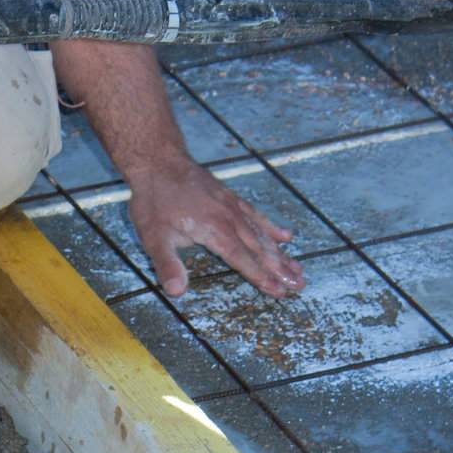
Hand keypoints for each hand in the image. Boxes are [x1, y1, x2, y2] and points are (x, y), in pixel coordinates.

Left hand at [128, 162, 306, 299]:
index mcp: (214, 230)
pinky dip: (271, 227)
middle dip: (280, 268)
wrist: (159, 161)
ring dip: (280, 253)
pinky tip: (285, 236)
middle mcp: (229, 218)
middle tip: (299, 284)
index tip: (279, 291)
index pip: (243, 258)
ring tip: (298, 269)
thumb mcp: (154, 237)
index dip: (261, 277)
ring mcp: (232, 206)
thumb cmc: (155, 201)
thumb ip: (167, 264)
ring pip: (262, 233)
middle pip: (260, 248)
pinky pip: (256, 215)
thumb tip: (177, 291)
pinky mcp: (231, 198)